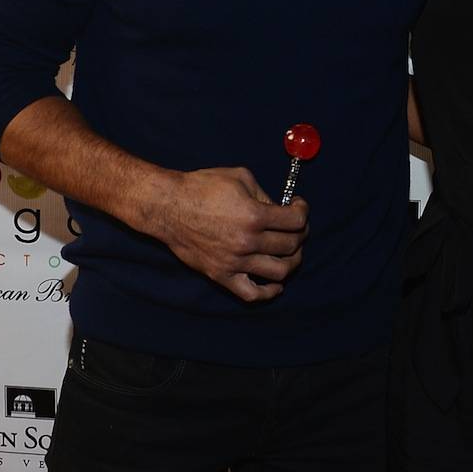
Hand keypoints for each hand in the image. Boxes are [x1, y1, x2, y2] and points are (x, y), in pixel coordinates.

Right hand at [157, 166, 307, 302]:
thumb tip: (280, 210)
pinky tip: (276, 284)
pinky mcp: (222, 275)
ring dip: (291, 262)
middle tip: (295, 227)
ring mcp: (235, 262)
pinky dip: (269, 292)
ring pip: (279, 272)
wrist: (169, 206)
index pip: (296, 221)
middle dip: (300, 234)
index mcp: (255, 215)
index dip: (303, 211)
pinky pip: (251, 294)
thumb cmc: (202, 186)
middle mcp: (248, 242)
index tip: (298, 206)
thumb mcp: (241, 178)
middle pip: (291, 246)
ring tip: (289, 251)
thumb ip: (265, 195)